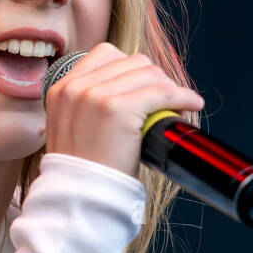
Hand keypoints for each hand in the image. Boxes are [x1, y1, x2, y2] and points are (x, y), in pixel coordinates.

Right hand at [43, 42, 204, 180]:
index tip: (146, 85)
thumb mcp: (73, 129)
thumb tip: (130, 92)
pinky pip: (162, 92)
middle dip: (154, 78)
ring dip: (170, 87)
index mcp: (62, 89)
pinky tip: (190, 105)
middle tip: (167, 99)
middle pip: (131, 61)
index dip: (132, 68)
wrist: (78, 198)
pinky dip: (182, 97)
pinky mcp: (117, 109)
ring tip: (179, 105)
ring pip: (149, 73)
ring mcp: (95, 96)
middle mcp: (76, 87)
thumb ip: (88, 106)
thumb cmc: (83, 172)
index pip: (105, 54)